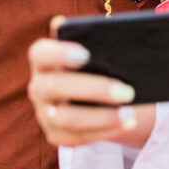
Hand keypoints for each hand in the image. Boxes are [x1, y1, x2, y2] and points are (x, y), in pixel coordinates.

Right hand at [27, 36, 155, 147]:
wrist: (92, 94)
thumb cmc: (94, 64)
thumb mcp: (94, 51)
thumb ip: (97, 40)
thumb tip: (113, 30)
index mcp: (44, 60)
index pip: (41, 53)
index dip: (59, 53)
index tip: (86, 55)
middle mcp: (38, 87)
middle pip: (55, 87)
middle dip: (93, 90)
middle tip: (127, 92)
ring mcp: (44, 113)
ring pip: (66, 119)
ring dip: (102, 117)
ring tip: (130, 113)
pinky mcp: (55, 135)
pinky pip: (77, 138)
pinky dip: (104, 132)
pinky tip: (126, 124)